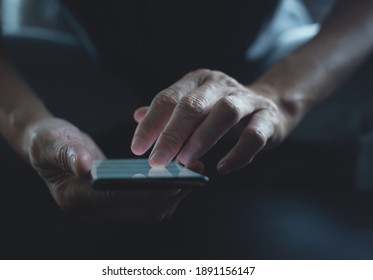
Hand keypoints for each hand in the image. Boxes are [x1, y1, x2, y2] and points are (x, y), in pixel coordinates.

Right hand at [24, 117, 189, 222]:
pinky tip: (178, 170)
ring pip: (149, 209)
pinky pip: (147, 200)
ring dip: (173, 192)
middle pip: (142, 210)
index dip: (149, 190)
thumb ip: (66, 153)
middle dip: (171, 193)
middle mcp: (94, 209)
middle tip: (195, 172)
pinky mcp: (117, 199)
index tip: (175, 177)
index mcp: (76, 198)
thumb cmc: (46, 142)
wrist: (46, 145)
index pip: (120, 200)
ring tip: (193, 170)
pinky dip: (166, 188)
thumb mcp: (50, 142)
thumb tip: (84, 165)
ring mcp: (106, 206)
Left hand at [131, 69, 290, 173]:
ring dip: (202, 139)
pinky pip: (253, 136)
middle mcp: (220, 85)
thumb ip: (168, 112)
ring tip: (185, 161)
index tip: (137, 148)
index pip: (168, 98)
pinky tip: (222, 168)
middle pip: (193, 104)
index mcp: (197, 81)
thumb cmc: (220, 111)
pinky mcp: (267, 118)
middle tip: (157, 161)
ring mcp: (246, 100)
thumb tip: (137, 117)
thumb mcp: (193, 107)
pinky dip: (237, 154)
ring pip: (224, 113)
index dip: (151, 123)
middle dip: (171, 134)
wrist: (269, 107)